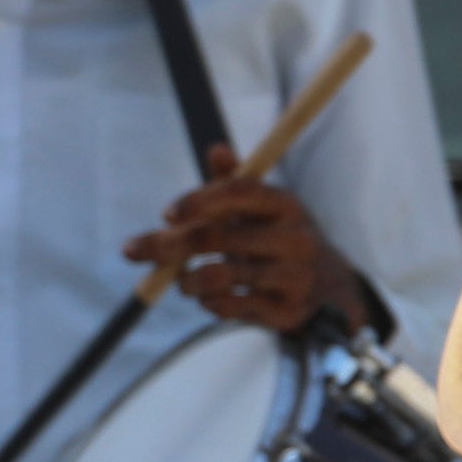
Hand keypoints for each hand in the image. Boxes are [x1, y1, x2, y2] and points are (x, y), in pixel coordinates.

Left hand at [128, 170, 352, 336]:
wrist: (327, 288)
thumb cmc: (277, 239)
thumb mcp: (261, 209)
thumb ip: (233, 182)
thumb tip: (216, 150)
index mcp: (285, 204)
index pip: (237, 192)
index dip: (197, 200)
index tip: (166, 214)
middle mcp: (295, 238)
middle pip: (217, 237)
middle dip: (168, 245)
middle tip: (135, 251)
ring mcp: (293, 276)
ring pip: (219, 276)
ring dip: (187, 280)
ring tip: (183, 282)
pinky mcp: (287, 311)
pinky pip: (230, 307)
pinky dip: (209, 304)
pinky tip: (210, 299)